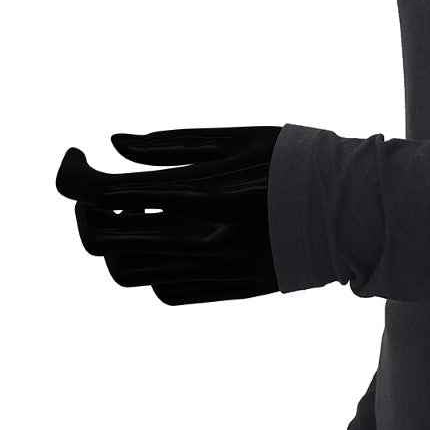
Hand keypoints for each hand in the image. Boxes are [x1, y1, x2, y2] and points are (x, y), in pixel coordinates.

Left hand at [56, 126, 279, 302]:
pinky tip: (164, 240)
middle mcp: (200, 238)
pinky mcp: (226, 291)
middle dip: (83, 209)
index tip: (77, 156)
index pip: (106, 192)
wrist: (355, 213)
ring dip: (112, 241)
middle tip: (94, 187)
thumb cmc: (298, 162)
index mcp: (199, 192)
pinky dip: (150, 266)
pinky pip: (164, 290)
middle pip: (104, 236)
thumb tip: (115, 143)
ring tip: (125, 215)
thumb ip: (174, 144)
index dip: (75, 175)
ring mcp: (211, 270)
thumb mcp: (239, 138)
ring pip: (126, 271)